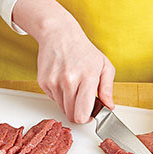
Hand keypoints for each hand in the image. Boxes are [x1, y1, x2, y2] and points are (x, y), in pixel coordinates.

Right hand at [12, 0, 114, 122]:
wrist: (59, 34)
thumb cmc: (84, 50)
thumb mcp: (104, 66)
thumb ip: (108, 89)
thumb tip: (109, 107)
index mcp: (87, 78)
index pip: (82, 114)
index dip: (87, 119)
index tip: (90, 114)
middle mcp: (68, 81)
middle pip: (71, 116)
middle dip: (79, 114)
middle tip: (84, 103)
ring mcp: (53, 82)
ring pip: (62, 109)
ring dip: (69, 104)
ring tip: (74, 88)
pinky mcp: (43, 82)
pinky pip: (53, 99)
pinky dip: (60, 96)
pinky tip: (64, 82)